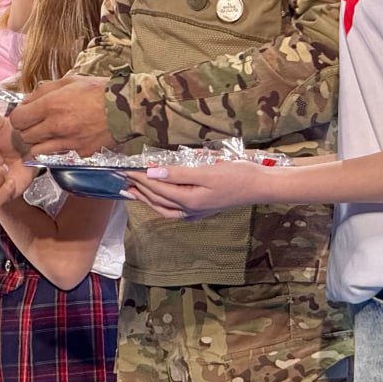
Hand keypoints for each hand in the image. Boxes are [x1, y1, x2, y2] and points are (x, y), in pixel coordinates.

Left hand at [9, 74, 115, 156]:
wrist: (125, 107)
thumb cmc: (97, 90)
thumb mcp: (68, 81)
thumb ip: (43, 91)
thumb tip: (26, 102)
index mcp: (51, 106)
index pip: (17, 119)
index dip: (17, 118)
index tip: (23, 116)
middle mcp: (56, 127)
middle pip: (25, 137)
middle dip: (25, 131)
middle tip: (33, 126)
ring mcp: (68, 143)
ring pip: (38, 151)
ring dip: (38, 144)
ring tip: (45, 136)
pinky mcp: (80, 153)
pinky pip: (60, 155)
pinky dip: (58, 149)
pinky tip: (66, 139)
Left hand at [123, 162, 268, 220]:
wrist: (260, 186)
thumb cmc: (236, 175)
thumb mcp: (206, 171)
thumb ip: (178, 173)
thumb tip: (153, 172)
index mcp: (189, 200)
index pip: (158, 188)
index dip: (140, 178)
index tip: (126, 169)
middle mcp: (190, 210)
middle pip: (157, 200)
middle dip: (139, 189)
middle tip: (122, 179)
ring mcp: (195, 212)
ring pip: (163, 208)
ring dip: (146, 198)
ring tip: (131, 190)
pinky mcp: (200, 209)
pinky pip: (173, 208)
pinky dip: (160, 202)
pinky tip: (157, 197)